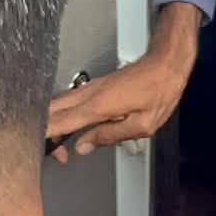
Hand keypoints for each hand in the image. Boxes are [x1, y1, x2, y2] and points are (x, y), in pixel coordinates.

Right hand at [46, 2, 200, 161]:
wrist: (168, 60)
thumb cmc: (161, 89)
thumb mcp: (143, 123)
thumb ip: (109, 136)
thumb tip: (83, 146)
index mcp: (98, 105)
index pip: (57, 123)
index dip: (49, 141)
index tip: (59, 155)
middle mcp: (90, 93)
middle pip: (50, 111)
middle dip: (47, 132)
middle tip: (59, 151)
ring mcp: (93, 86)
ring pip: (59, 102)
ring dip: (55, 122)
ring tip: (66, 141)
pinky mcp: (99, 83)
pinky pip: (72, 98)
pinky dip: (66, 113)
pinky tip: (78, 125)